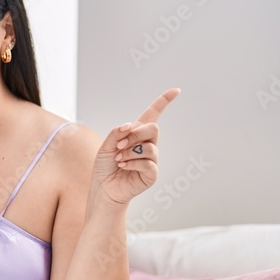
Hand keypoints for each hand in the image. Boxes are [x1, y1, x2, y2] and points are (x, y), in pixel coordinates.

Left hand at [90, 87, 180, 206]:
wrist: (103, 189)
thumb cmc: (105, 167)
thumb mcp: (106, 146)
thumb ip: (116, 133)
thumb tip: (130, 126)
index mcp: (136, 134)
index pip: (153, 114)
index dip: (164, 101)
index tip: (176, 90)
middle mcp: (147, 145)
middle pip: (153, 128)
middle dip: (134, 134)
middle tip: (119, 146)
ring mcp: (151, 159)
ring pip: (149, 146)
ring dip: (129, 152)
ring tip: (118, 159)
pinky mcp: (152, 174)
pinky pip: (148, 163)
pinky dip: (133, 163)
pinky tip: (124, 167)